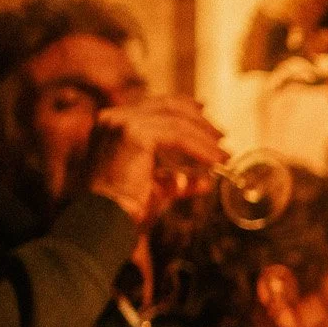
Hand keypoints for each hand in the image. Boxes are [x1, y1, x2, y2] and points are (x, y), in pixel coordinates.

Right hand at [86, 95, 227, 224]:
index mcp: (111, 124)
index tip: (205, 115)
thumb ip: (175, 181)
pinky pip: (178, 136)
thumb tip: (204, 183)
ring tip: (224, 154)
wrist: (103, 220)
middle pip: (167, 107)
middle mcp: (113, 118)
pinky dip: (200, 148)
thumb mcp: (154, 189)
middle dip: (199, 121)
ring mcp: (122, 122)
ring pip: (176, 121)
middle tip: (221, 136)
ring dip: (205, 138)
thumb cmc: (122, 210)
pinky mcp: (134, 134)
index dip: (184, 108)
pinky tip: (215, 160)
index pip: (154, 106)